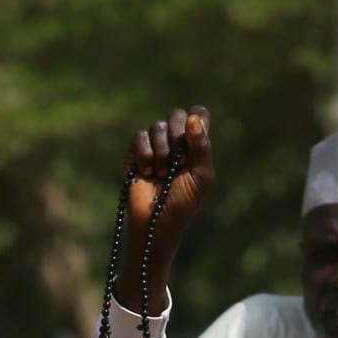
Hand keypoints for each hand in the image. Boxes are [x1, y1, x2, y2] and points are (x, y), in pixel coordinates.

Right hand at [114, 106, 215, 313]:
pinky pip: (140, 137)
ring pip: (157, 126)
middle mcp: (175, 141)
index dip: (197, 118)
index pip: (199, 114)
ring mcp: (154, 145)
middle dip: (178, 136)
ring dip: (162, 152)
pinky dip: (145, 155)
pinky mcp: (135, 153)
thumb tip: (193, 117)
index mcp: (195, 145)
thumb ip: (202, 146)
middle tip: (179, 160)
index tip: (194, 136)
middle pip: (177, 114)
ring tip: (162, 174)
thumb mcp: (201, 176)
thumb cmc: (184, 203)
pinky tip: (147, 173)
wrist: (157, 223)